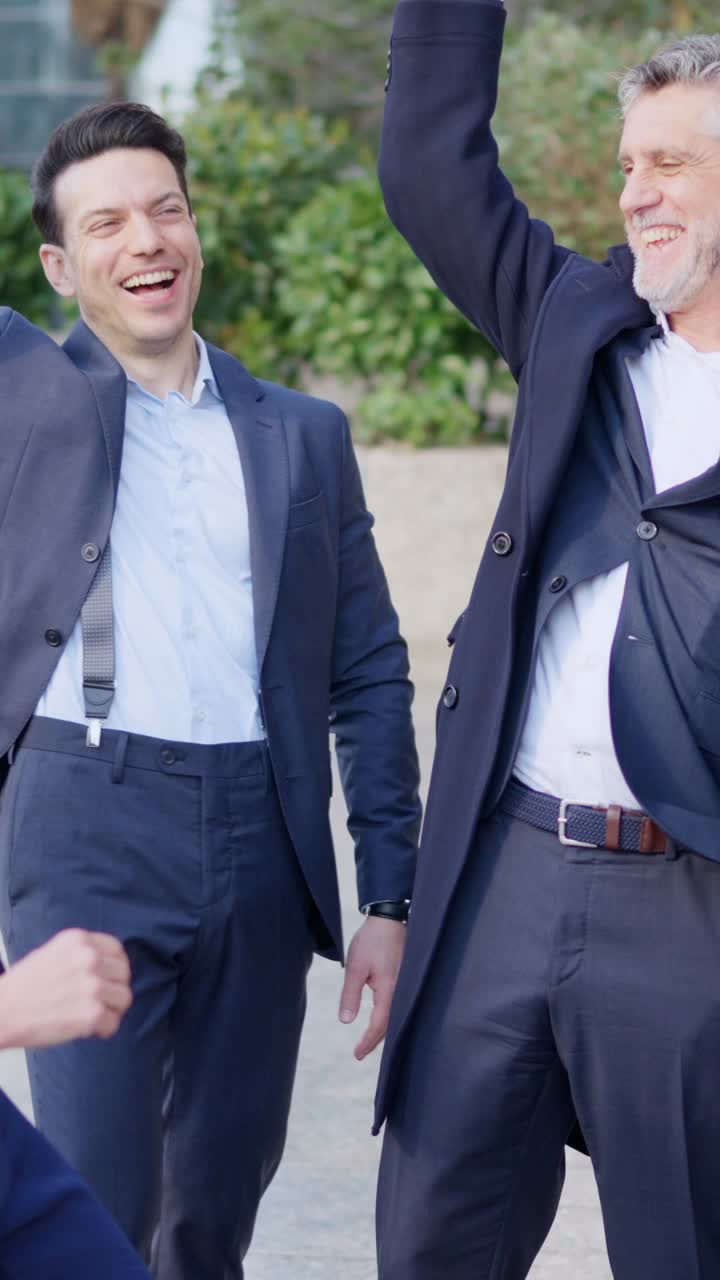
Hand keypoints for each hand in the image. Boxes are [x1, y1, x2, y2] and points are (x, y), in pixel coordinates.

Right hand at [0, 929, 131, 1049]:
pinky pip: (114, 1023)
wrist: (1, 1012)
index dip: (114, 967)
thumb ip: (80, 954)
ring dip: (111, 1011)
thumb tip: (107, 966)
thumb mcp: (52, 953)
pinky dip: (103, 1031)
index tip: (108, 980)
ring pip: (124, 998)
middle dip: (113, 990)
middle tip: (98, 1002)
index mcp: (78, 940)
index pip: (116, 949)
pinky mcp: (93, 1013)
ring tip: (91, 1016)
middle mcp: (89, 958)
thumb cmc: (22, 988)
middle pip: (124, 974)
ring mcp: (93, 985)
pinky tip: (87, 1029)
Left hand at [338, 916, 405, 1060]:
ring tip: (370, 1041)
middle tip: (360, 1053)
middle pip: (391, 1024)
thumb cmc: (371, 941)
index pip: (380, 1025)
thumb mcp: (355, 967)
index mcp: (390, 990)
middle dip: (376, 1041)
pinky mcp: (406, 979)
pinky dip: (390, 1016)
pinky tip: (383, 1018)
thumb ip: (350, 995)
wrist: (389, 918)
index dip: (368, 1042)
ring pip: (396, 1015)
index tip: (357, 1055)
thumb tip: (346, 1021)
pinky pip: (400, 1004)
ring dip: (384, 1030)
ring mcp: (406, 985)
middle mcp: (402, 991)